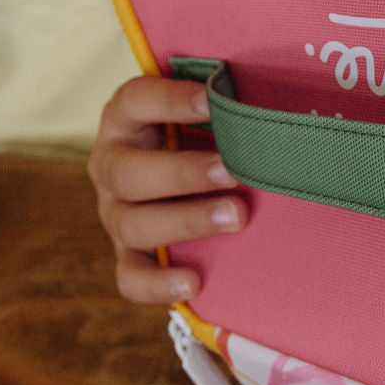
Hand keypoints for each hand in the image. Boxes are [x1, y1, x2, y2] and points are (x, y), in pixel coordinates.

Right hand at [89, 75, 246, 303]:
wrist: (186, 177)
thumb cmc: (201, 134)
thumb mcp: (203, 114)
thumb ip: (223, 107)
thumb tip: (274, 104)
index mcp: (125, 120)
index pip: (134, 101)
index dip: (170, 100)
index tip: (214, 101)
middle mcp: (111, 166)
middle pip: (128, 172)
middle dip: (183, 173)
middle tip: (233, 170)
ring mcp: (115, 213)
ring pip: (132, 224)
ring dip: (186, 221)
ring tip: (236, 216)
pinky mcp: (128, 254)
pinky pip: (130, 277)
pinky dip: (159, 284)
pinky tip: (195, 282)